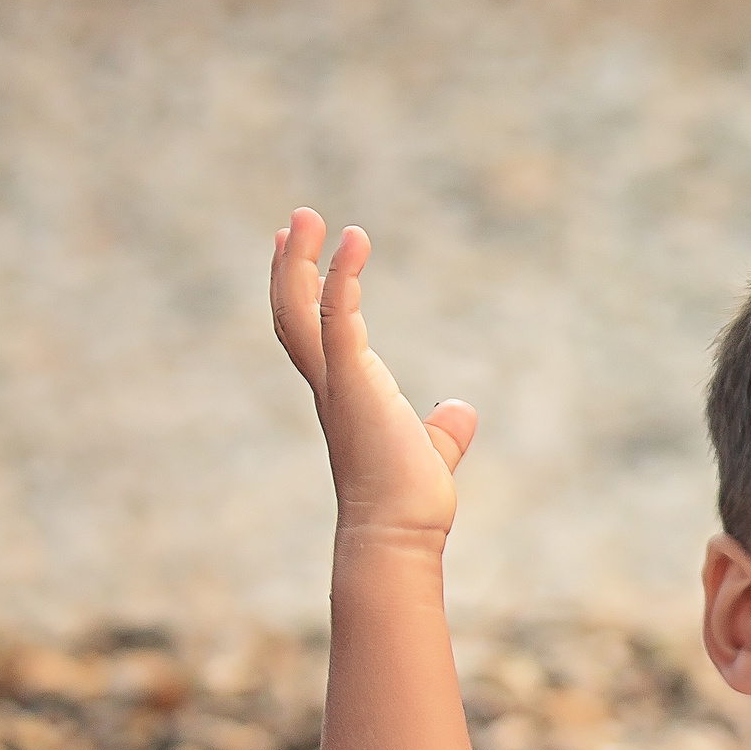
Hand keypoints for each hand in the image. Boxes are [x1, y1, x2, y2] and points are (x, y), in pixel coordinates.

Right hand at [269, 207, 477, 554]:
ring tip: (308, 216)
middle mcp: (329, 385)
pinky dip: (341, 275)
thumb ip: (445, 429)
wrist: (400, 533)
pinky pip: (338, 315)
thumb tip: (462, 412)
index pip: (309, 334)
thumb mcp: (432, 449)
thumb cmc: (411, 501)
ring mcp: (336, 382)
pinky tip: (354, 241)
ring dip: (300, 260)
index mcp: (343, 394)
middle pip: (291, 313)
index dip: (300, 292)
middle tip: (296, 221)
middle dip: (289, 266)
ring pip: (299, 308)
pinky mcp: (353, 380)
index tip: (295, 253)